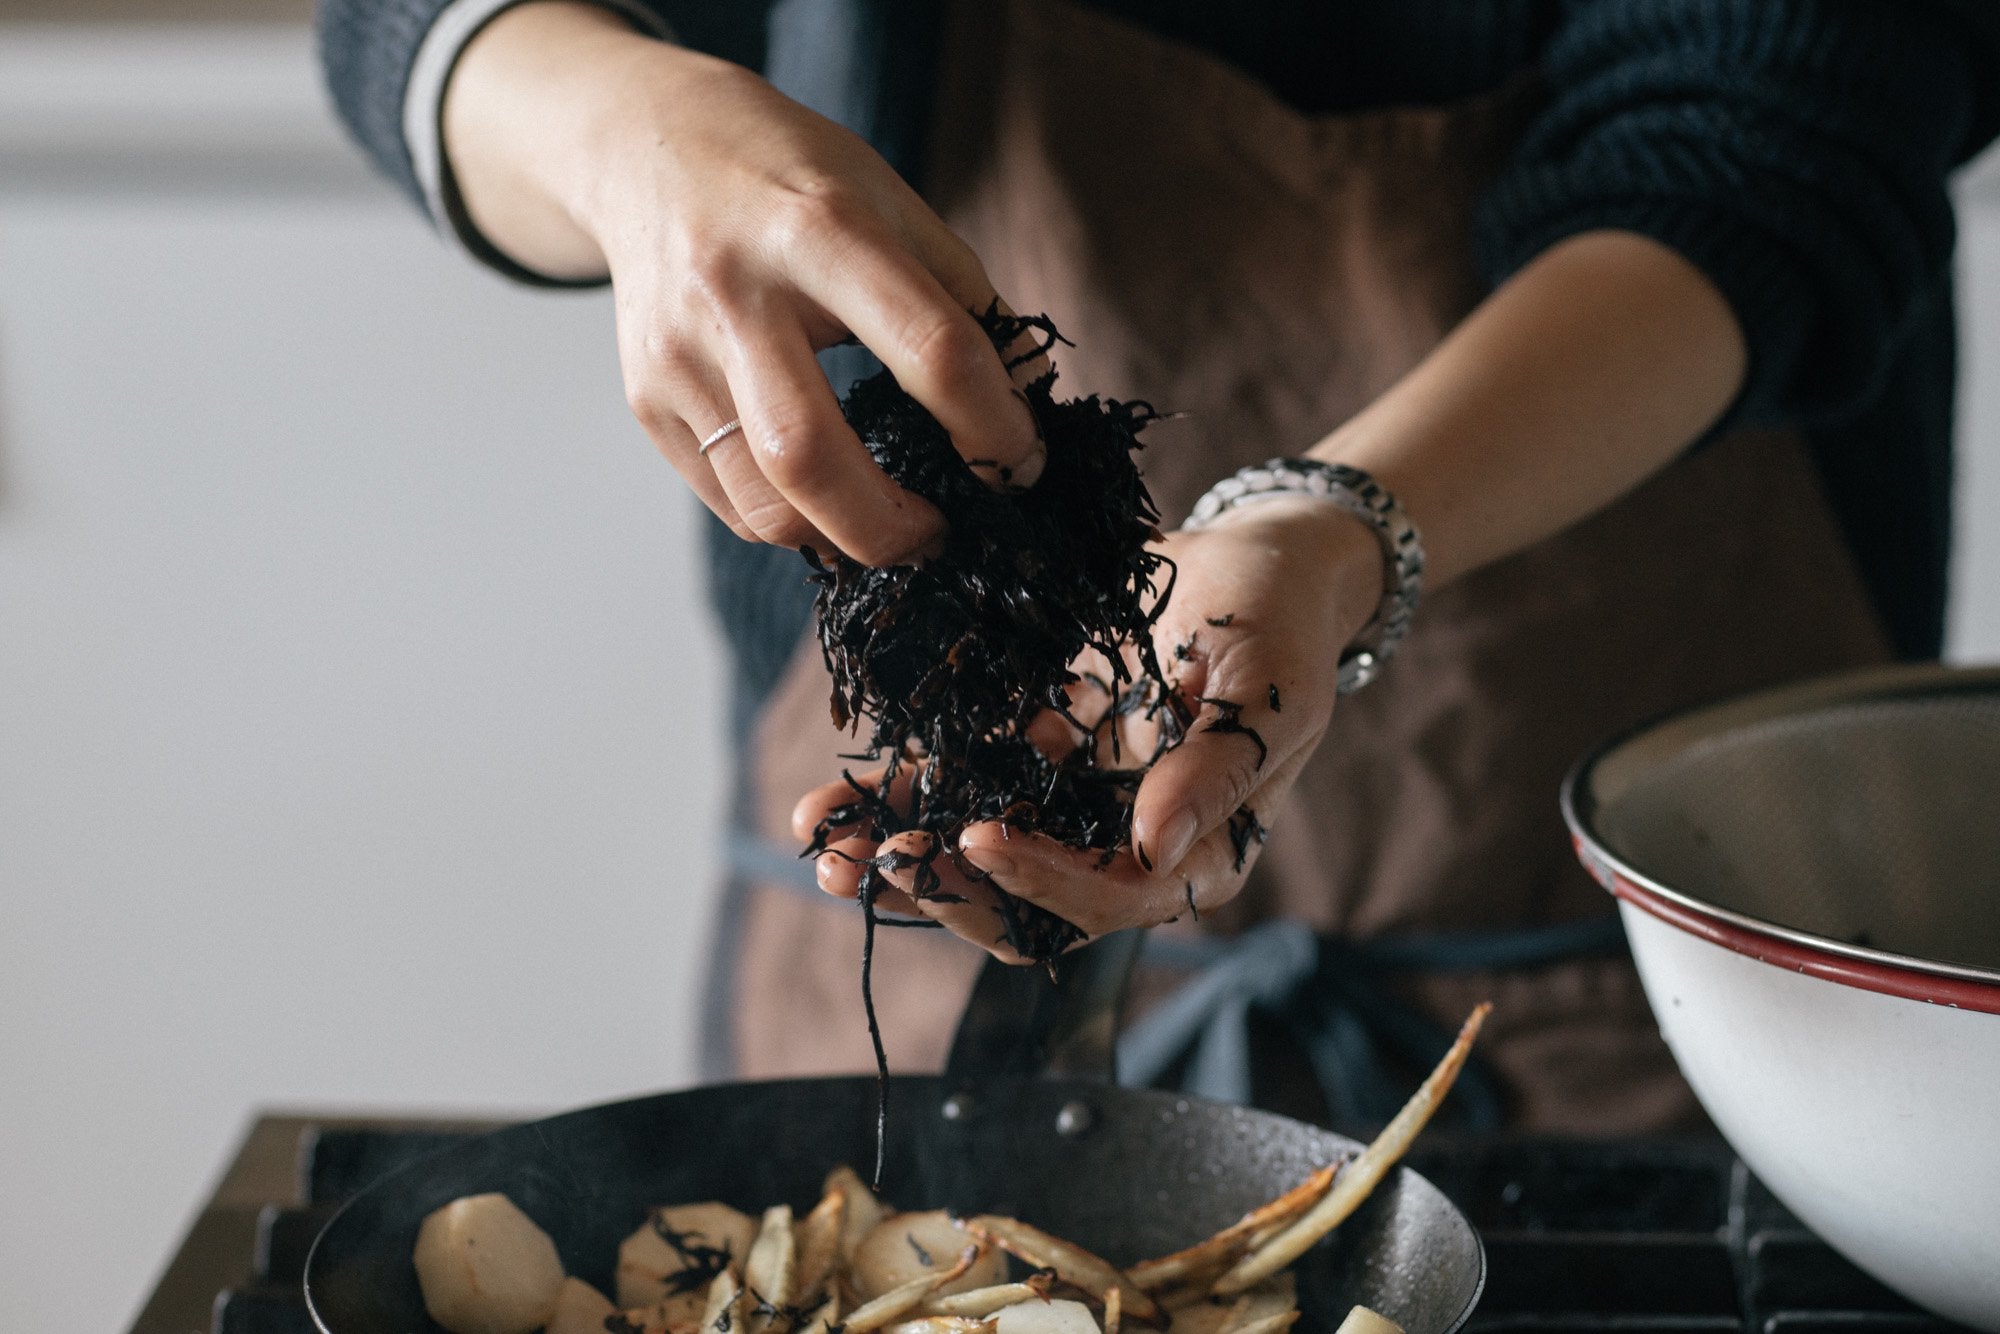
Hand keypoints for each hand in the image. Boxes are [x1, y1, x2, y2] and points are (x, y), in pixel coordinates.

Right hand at [443, 2, 1042, 564]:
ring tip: (891, 526)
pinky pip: (730, 502)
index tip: (1021, 463)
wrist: (650, 147)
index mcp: (821, 229)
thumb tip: (1029, 402)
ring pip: (762, 502)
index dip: (992, 427)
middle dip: (895, 527)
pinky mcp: (648, 400)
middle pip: (811, 456)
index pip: (930, 350)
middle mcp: (736, 294)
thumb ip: (966, 300)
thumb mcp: (893, 203)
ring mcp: (679, 355)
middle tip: (944, 534)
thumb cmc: (794, 180)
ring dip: (841, 540)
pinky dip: (793, 521)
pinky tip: (828, 500)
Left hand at [791, 496, 1383, 959]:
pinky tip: (834, 794)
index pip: (1110, 896)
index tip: (977, 837)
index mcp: (1197, 855)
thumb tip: (1153, 848)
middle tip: (862, 863)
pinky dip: (904, 796)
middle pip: (1027, 905)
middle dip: (941, 888)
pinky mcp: (1037, 764)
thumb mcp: (1265, 691)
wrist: (1259, 563)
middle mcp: (1128, 852)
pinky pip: (964, 794)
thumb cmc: (1279, 623)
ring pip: (979, 861)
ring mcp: (1076, 812)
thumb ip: (1214, 773)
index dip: (1041, 879)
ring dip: (901, 853)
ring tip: (823, 838)